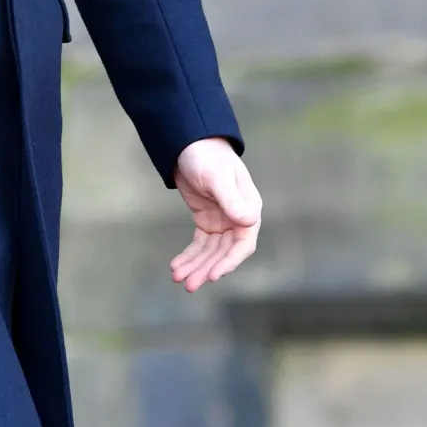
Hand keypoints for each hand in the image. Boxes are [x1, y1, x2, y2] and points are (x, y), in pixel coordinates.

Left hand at [170, 138, 260, 292]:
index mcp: (248, 208)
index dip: (229, 261)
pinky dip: (189, 256)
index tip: (213, 275)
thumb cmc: (206, 155)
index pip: (243, 243)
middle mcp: (238, 218)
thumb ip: (231, 199)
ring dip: (196, 266)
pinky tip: (177, 266)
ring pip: (210, 252)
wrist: (188, 142)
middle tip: (189, 284)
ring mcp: (222, 220)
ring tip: (177, 278)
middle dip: (206, 269)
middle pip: (224, 252)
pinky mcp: (206, 220)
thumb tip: (249, 222)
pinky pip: (200, 244)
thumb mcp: (216, 177)